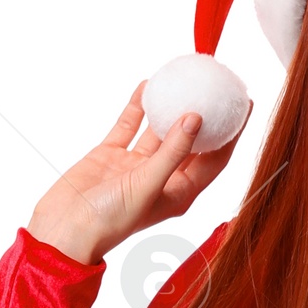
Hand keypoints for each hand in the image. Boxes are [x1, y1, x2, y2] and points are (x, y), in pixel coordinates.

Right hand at [28, 84, 245, 266]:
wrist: (65, 229)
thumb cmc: (110, 220)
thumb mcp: (148, 185)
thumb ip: (173, 151)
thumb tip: (196, 117)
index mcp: (179, 193)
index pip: (215, 159)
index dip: (232, 133)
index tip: (243, 103)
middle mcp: (162, 179)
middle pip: (193, 142)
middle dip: (208, 115)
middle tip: (218, 85)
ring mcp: (136, 166)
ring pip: (160, 130)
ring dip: (171, 106)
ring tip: (185, 78)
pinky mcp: (112, 156)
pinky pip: (130, 125)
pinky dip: (138, 106)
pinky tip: (147, 84)